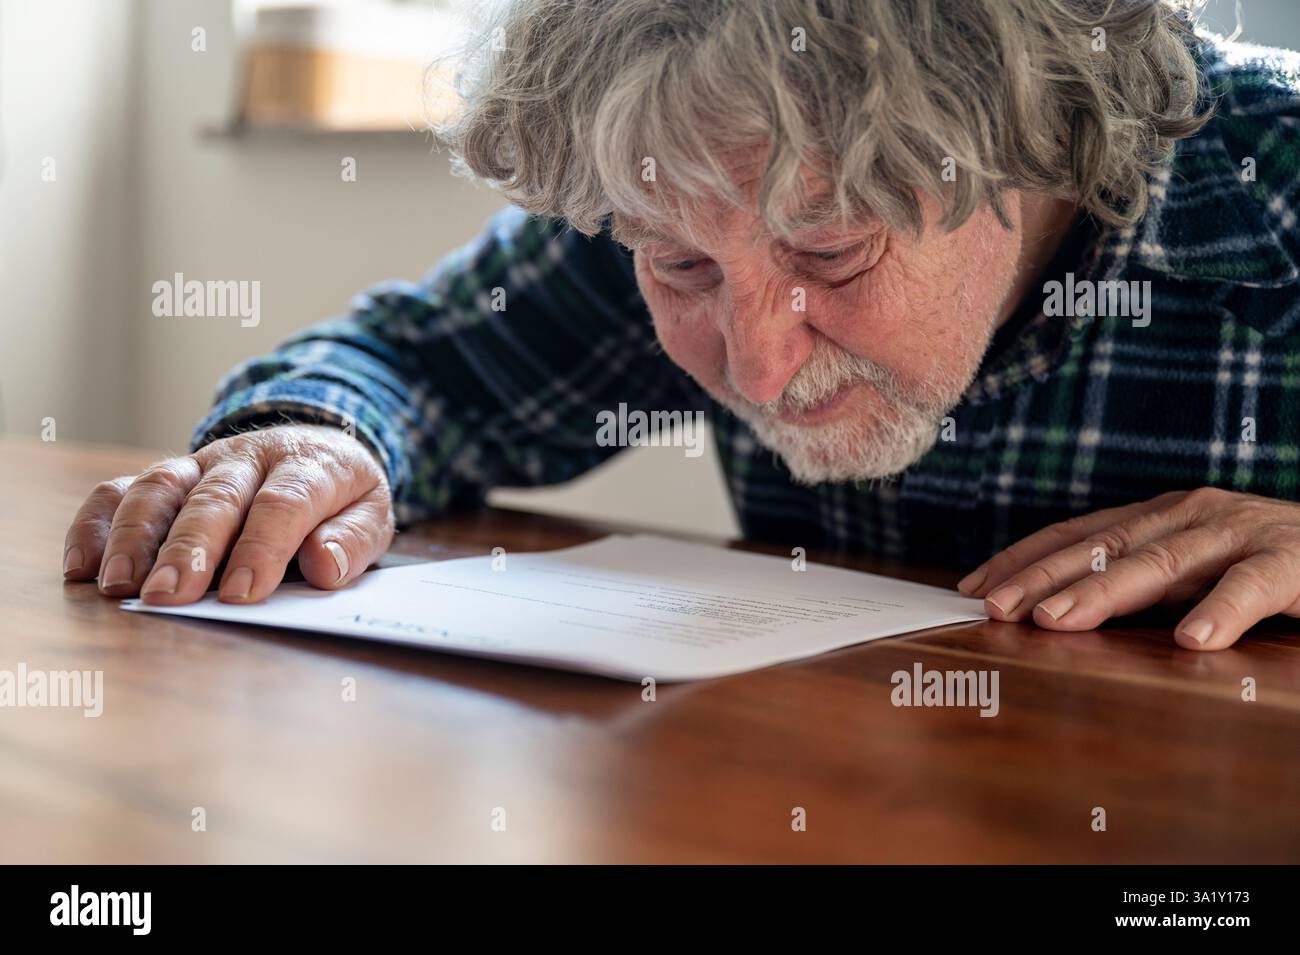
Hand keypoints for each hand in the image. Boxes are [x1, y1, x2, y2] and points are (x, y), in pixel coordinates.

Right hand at [62, 424, 394, 604]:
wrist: (318, 446)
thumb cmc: (342, 495)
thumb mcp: (372, 512)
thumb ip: (354, 539)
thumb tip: (325, 567)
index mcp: (308, 464)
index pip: (283, 502)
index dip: (263, 546)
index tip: (245, 593)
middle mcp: (248, 457)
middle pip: (215, 497)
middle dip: (189, 547)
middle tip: (169, 596)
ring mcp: (201, 462)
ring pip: (161, 487)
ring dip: (136, 537)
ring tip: (119, 587)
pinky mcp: (169, 475)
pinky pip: (121, 490)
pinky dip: (96, 524)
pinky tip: (82, 568)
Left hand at [957, 488, 1299, 650]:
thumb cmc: (1262, 560)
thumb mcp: (1188, 567)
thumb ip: (1135, 582)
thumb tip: (1053, 609)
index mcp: (1159, 516)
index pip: (1076, 534)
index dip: (1023, 558)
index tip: (973, 588)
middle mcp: (1189, 514)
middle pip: (1103, 547)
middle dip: (1043, 577)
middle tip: (997, 608)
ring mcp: (1237, 532)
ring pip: (1161, 562)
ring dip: (1105, 592)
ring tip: (1058, 620)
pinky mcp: (1290, 561)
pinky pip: (1251, 585)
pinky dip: (1221, 610)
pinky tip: (1193, 640)